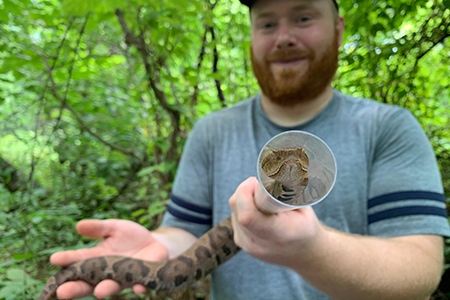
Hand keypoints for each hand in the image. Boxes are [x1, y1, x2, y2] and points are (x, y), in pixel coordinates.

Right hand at [50, 219, 168, 298]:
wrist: (154, 244)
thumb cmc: (129, 236)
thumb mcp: (114, 227)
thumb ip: (98, 228)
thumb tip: (79, 225)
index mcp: (96, 258)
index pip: (77, 260)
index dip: (66, 260)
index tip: (54, 259)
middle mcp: (106, 272)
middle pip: (87, 283)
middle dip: (75, 288)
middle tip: (61, 292)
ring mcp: (123, 277)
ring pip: (112, 287)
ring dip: (105, 290)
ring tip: (99, 292)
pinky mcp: (141, 278)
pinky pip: (139, 285)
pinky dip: (138, 287)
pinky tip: (138, 288)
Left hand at [229, 177, 325, 266]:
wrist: (306, 255)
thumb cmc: (307, 227)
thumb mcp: (304, 208)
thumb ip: (287, 191)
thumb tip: (274, 168)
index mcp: (279, 234)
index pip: (248, 215)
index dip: (246, 192)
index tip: (257, 181)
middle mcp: (259, 243)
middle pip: (237, 208)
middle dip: (245, 189)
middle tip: (260, 185)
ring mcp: (248, 245)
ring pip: (234, 211)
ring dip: (244, 198)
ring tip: (263, 200)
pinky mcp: (242, 243)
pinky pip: (235, 217)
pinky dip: (243, 208)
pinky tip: (258, 210)